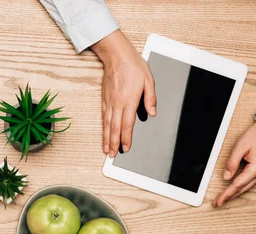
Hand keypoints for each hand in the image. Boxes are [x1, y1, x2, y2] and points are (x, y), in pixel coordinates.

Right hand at [91, 30, 156, 157]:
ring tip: (106, 150)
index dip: (126, 138)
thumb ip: (150, 98)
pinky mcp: (105, 99)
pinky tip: (104, 134)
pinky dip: (103, 128)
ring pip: (107, 124)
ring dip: (107, 138)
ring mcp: (110, 102)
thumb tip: (152, 113)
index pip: (127, 124)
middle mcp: (118, 103)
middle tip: (113, 155)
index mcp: (130, 100)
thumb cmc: (133, 66)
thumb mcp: (149, 80)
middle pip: (115, 128)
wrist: (117, 56)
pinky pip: (104, 117)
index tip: (126, 148)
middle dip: (114, 143)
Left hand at [214, 118, 255, 206]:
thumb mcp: (239, 147)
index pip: (237, 185)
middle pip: (242, 189)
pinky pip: (249, 182)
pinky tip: (233, 190)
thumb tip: (226, 177)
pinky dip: (240, 187)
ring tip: (223, 198)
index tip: (219, 200)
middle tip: (217, 203)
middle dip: (229, 196)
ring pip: (246, 187)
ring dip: (234, 193)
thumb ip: (232, 163)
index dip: (227, 193)